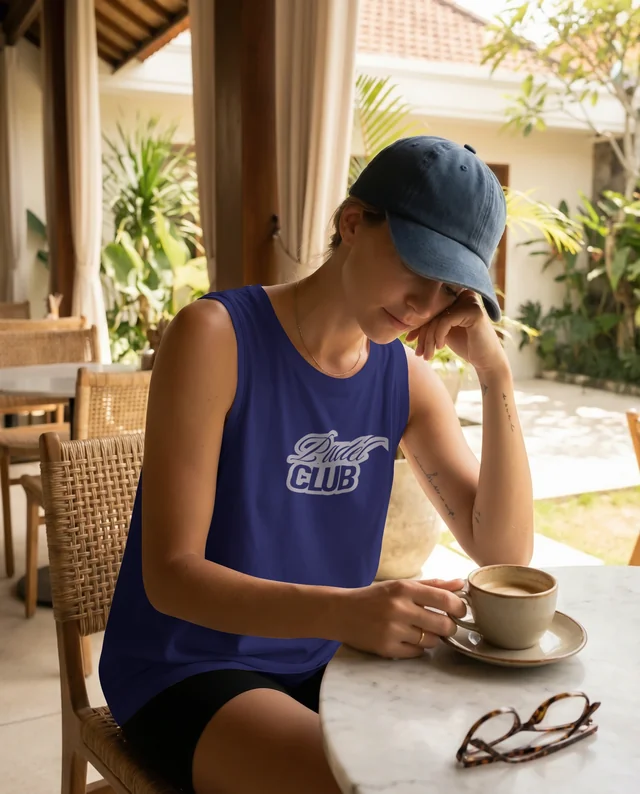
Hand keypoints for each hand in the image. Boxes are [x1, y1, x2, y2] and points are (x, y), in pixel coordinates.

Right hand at [336, 578, 466, 658]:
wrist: (341, 612)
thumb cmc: (374, 597)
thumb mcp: (400, 585)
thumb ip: (432, 585)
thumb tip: (460, 584)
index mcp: (404, 589)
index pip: (444, 599)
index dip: (459, 607)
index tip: (460, 610)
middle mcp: (399, 608)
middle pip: (443, 624)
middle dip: (449, 627)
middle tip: (445, 625)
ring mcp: (392, 630)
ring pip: (431, 641)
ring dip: (432, 638)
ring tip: (422, 631)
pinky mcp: (387, 648)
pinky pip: (417, 653)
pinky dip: (418, 648)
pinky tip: (409, 639)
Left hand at [405, 290, 507, 373]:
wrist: (485, 360)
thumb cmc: (465, 345)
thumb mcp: (442, 331)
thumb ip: (429, 322)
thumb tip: (402, 321)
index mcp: (456, 296)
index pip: (430, 308)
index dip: (417, 325)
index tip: (409, 340)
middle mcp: (463, 295)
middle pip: (432, 312)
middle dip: (421, 334)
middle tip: (418, 352)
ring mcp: (470, 301)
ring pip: (437, 318)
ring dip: (428, 340)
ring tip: (426, 355)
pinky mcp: (473, 311)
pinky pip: (445, 321)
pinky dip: (438, 336)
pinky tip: (440, 347)